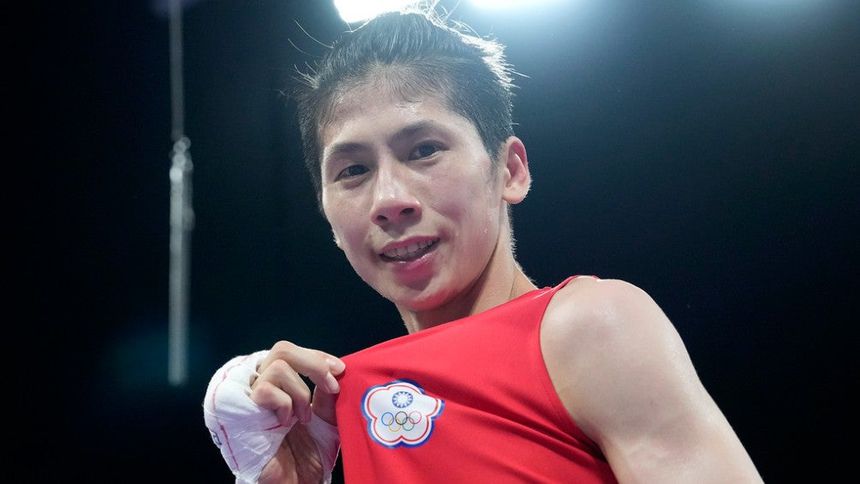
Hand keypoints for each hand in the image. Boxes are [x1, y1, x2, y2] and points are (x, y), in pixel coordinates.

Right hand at [252, 341, 344, 483]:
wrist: (295, 483)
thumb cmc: (307, 456)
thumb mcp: (328, 419)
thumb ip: (328, 394)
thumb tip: (334, 369)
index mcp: (281, 385)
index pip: (293, 353)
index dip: (318, 356)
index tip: (340, 369)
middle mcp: (263, 387)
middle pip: (282, 349)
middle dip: (313, 363)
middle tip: (330, 384)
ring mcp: (250, 399)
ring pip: (276, 366)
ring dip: (300, 392)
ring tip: (303, 418)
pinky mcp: (241, 412)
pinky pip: (264, 389)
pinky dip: (284, 404)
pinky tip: (285, 423)